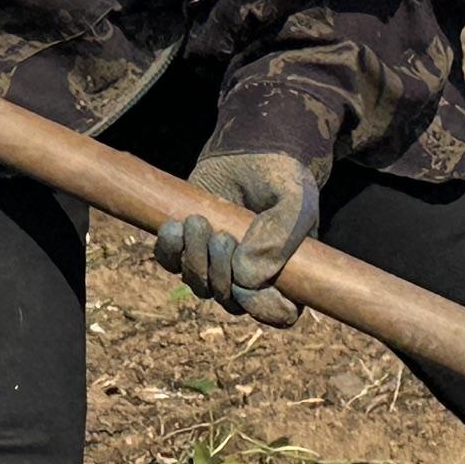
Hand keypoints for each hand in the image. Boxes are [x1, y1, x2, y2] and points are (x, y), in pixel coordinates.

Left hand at [160, 151, 321, 325]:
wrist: (251, 149)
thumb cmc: (282, 177)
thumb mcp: (296, 200)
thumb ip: (280, 237)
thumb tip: (245, 279)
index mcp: (289, 273)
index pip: (278, 314)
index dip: (261, 306)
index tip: (247, 279)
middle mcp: (253, 278)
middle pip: (232, 302)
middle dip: (220, 273)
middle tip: (221, 236)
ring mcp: (219, 265)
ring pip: (200, 285)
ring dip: (194, 258)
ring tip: (198, 222)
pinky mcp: (190, 248)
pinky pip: (171, 264)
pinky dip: (169, 249)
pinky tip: (175, 224)